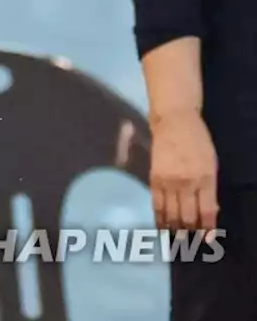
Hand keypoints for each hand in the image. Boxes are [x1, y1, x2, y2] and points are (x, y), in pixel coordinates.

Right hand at [149, 107, 218, 232]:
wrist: (174, 122)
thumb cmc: (198, 142)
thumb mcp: (211, 164)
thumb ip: (209, 188)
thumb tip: (209, 211)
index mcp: (205, 178)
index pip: (207, 211)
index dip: (208, 229)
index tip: (208, 241)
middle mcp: (186, 182)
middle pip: (188, 216)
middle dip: (190, 232)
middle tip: (191, 243)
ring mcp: (168, 181)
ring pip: (171, 213)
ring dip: (174, 228)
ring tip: (177, 239)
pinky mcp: (154, 178)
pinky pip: (156, 203)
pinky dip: (159, 218)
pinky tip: (162, 226)